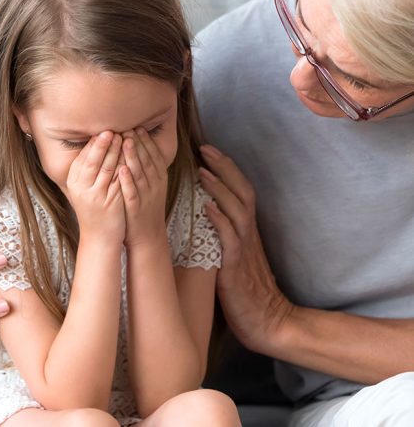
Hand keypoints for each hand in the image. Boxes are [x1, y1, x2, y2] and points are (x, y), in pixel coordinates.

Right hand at [66, 131, 124, 244]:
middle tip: (113, 129)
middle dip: (104, 143)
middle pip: (94, 160)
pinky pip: (119, 181)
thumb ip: (87, 169)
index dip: (94, 143)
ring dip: (116, 151)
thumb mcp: (84, 188)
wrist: (99, 236)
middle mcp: (82, 188)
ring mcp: (96, 195)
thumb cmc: (94, 209)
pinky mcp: (110, 202)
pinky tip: (132, 157)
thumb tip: (95, 144)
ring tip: (124, 137)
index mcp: (74, 181)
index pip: (83, 157)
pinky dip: (126, 167)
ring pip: (108, 168)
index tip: (102, 129)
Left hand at [119, 128, 167, 247]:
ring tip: (125, 141)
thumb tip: (141, 147)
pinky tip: (121, 170)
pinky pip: (132, 193)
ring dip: (133, 156)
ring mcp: (146, 197)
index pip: (154, 156)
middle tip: (129, 128)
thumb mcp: (152, 186)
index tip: (138, 127)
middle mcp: (155, 186)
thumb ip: (148, 169)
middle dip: (139, 143)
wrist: (148, 237)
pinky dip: (127, 181)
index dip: (147, 141)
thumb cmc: (146, 209)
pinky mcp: (136, 208)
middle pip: (147, 161)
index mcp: (159, 179)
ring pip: (140, 174)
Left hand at [199, 144, 293, 353]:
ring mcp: (244, 249)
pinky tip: (207, 207)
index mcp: (247, 231)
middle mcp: (248, 234)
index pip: (241, 191)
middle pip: (242, 191)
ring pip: (237, 209)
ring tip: (203, 170)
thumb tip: (207, 218)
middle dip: (224, 167)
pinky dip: (219, 220)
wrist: (268, 322)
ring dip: (220, 188)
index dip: (227, 170)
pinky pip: (229, 238)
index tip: (209, 152)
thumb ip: (226, 238)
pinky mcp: (237, 266)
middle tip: (205, 148)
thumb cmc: (247, 292)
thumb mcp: (235, 259)